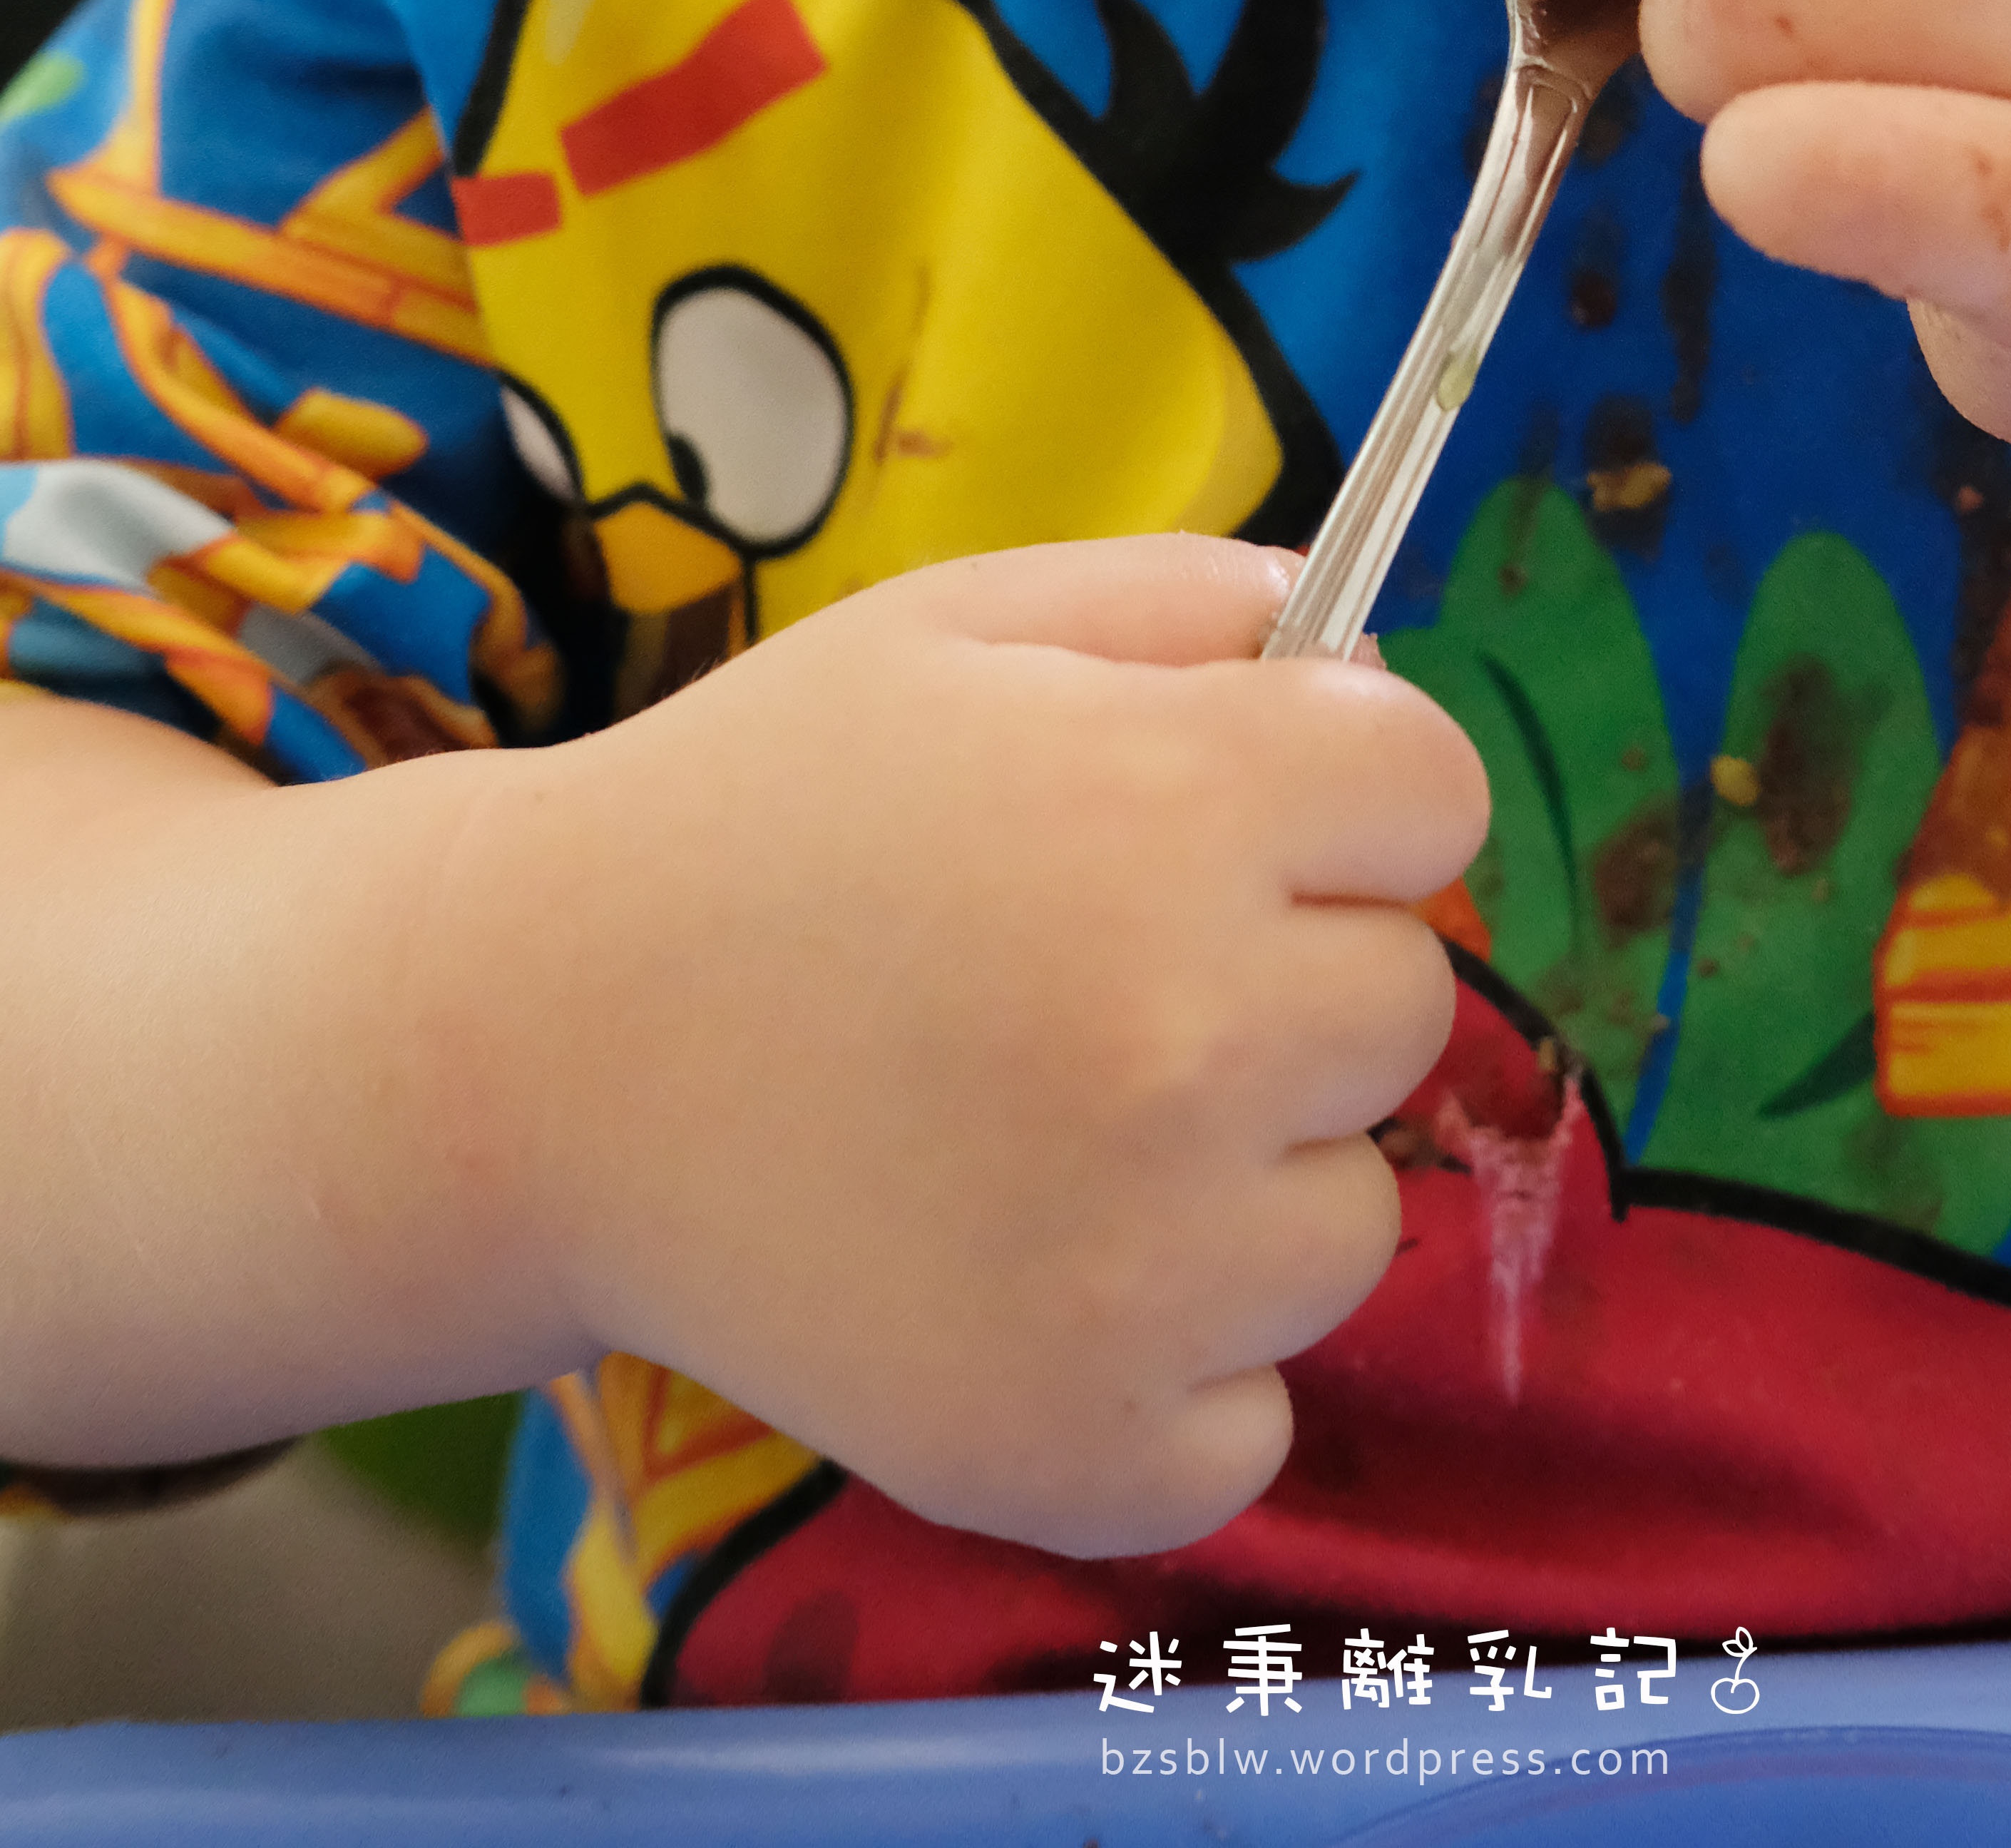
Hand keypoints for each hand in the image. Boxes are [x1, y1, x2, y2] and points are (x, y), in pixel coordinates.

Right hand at [470, 537, 1485, 1551]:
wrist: (536, 1054)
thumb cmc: (764, 815)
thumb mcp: (969, 626)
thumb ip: (1194, 600)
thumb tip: (1358, 647)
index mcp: (1172, 803)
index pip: (1437, 792)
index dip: (1347, 794)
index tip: (1239, 820)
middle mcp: (1184, 1032)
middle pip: (1406, 1002)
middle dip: (1289, 973)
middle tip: (1101, 975)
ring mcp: (1141, 1265)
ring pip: (1348, 1218)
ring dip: (1242, 1179)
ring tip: (1044, 1129)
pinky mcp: (1079, 1448)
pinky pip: (1255, 1419)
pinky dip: (1168, 1371)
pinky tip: (1028, 1278)